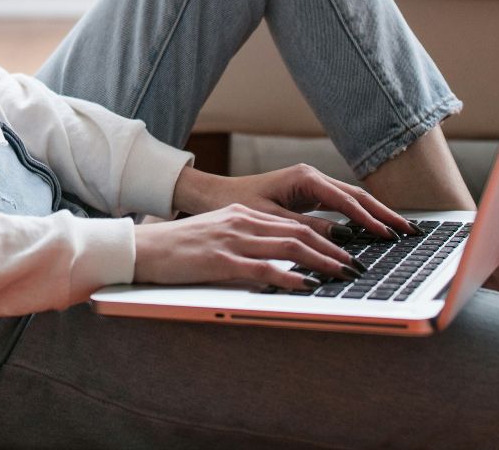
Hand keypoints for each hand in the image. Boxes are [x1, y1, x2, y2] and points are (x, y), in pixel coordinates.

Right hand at [133, 203, 361, 288]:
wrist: (142, 248)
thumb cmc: (177, 248)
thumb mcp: (216, 236)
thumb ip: (245, 241)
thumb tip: (276, 259)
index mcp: (242, 214)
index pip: (293, 224)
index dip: (324, 237)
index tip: (345, 251)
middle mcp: (242, 222)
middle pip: (298, 233)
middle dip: (333, 250)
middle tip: (356, 265)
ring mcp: (232, 240)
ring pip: (288, 247)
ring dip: (321, 262)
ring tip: (343, 274)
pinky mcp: (221, 261)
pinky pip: (263, 268)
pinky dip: (289, 276)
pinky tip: (307, 285)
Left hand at [172, 162, 419, 241]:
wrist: (215, 196)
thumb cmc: (237, 205)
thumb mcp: (271, 220)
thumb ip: (306, 229)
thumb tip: (342, 239)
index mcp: (304, 178)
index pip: (346, 201)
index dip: (369, 220)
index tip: (388, 235)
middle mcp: (312, 177)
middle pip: (357, 196)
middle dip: (385, 214)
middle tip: (410, 231)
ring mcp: (313, 184)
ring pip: (353, 200)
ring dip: (376, 215)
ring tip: (401, 231)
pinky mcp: (310, 194)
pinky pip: (342, 206)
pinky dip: (360, 217)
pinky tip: (375, 230)